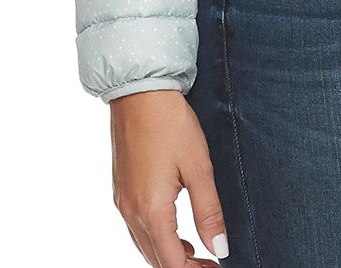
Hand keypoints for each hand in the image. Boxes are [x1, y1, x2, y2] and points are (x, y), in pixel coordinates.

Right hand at [110, 89, 230, 264]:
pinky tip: (175, 230)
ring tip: (198, 252)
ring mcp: (122, 201)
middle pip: (155, 259)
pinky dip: (156, 238)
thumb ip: (209, 211)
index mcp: (150, 210)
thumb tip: (219, 248)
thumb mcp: (198, 166)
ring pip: (144, 245)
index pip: (172, 262)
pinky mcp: (121, 189)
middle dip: (183, 266)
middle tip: (211, 263)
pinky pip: (137, 228)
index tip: (217, 267)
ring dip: (169, 255)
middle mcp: (131, 212)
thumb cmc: (171, 123)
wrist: (140, 91)